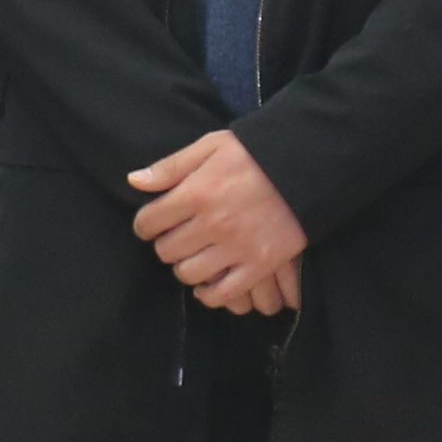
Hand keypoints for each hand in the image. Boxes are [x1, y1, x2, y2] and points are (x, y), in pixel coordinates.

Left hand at [125, 129, 307, 314]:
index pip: (148, 223)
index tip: (153, 223)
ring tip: (194, 256)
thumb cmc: (255, 153)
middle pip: (166, 251)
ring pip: (189, 274)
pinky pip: (222, 294)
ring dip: (186, 267)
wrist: (307, 167)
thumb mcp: (211, 146)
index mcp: (195, 194)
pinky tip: (208, 282)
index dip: (146, 224)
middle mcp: (212, 224)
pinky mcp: (260, 265)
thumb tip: (134, 182)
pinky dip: (209, 294)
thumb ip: (171, 167)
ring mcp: (236, 248)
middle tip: (177, 237)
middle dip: (166, 244)